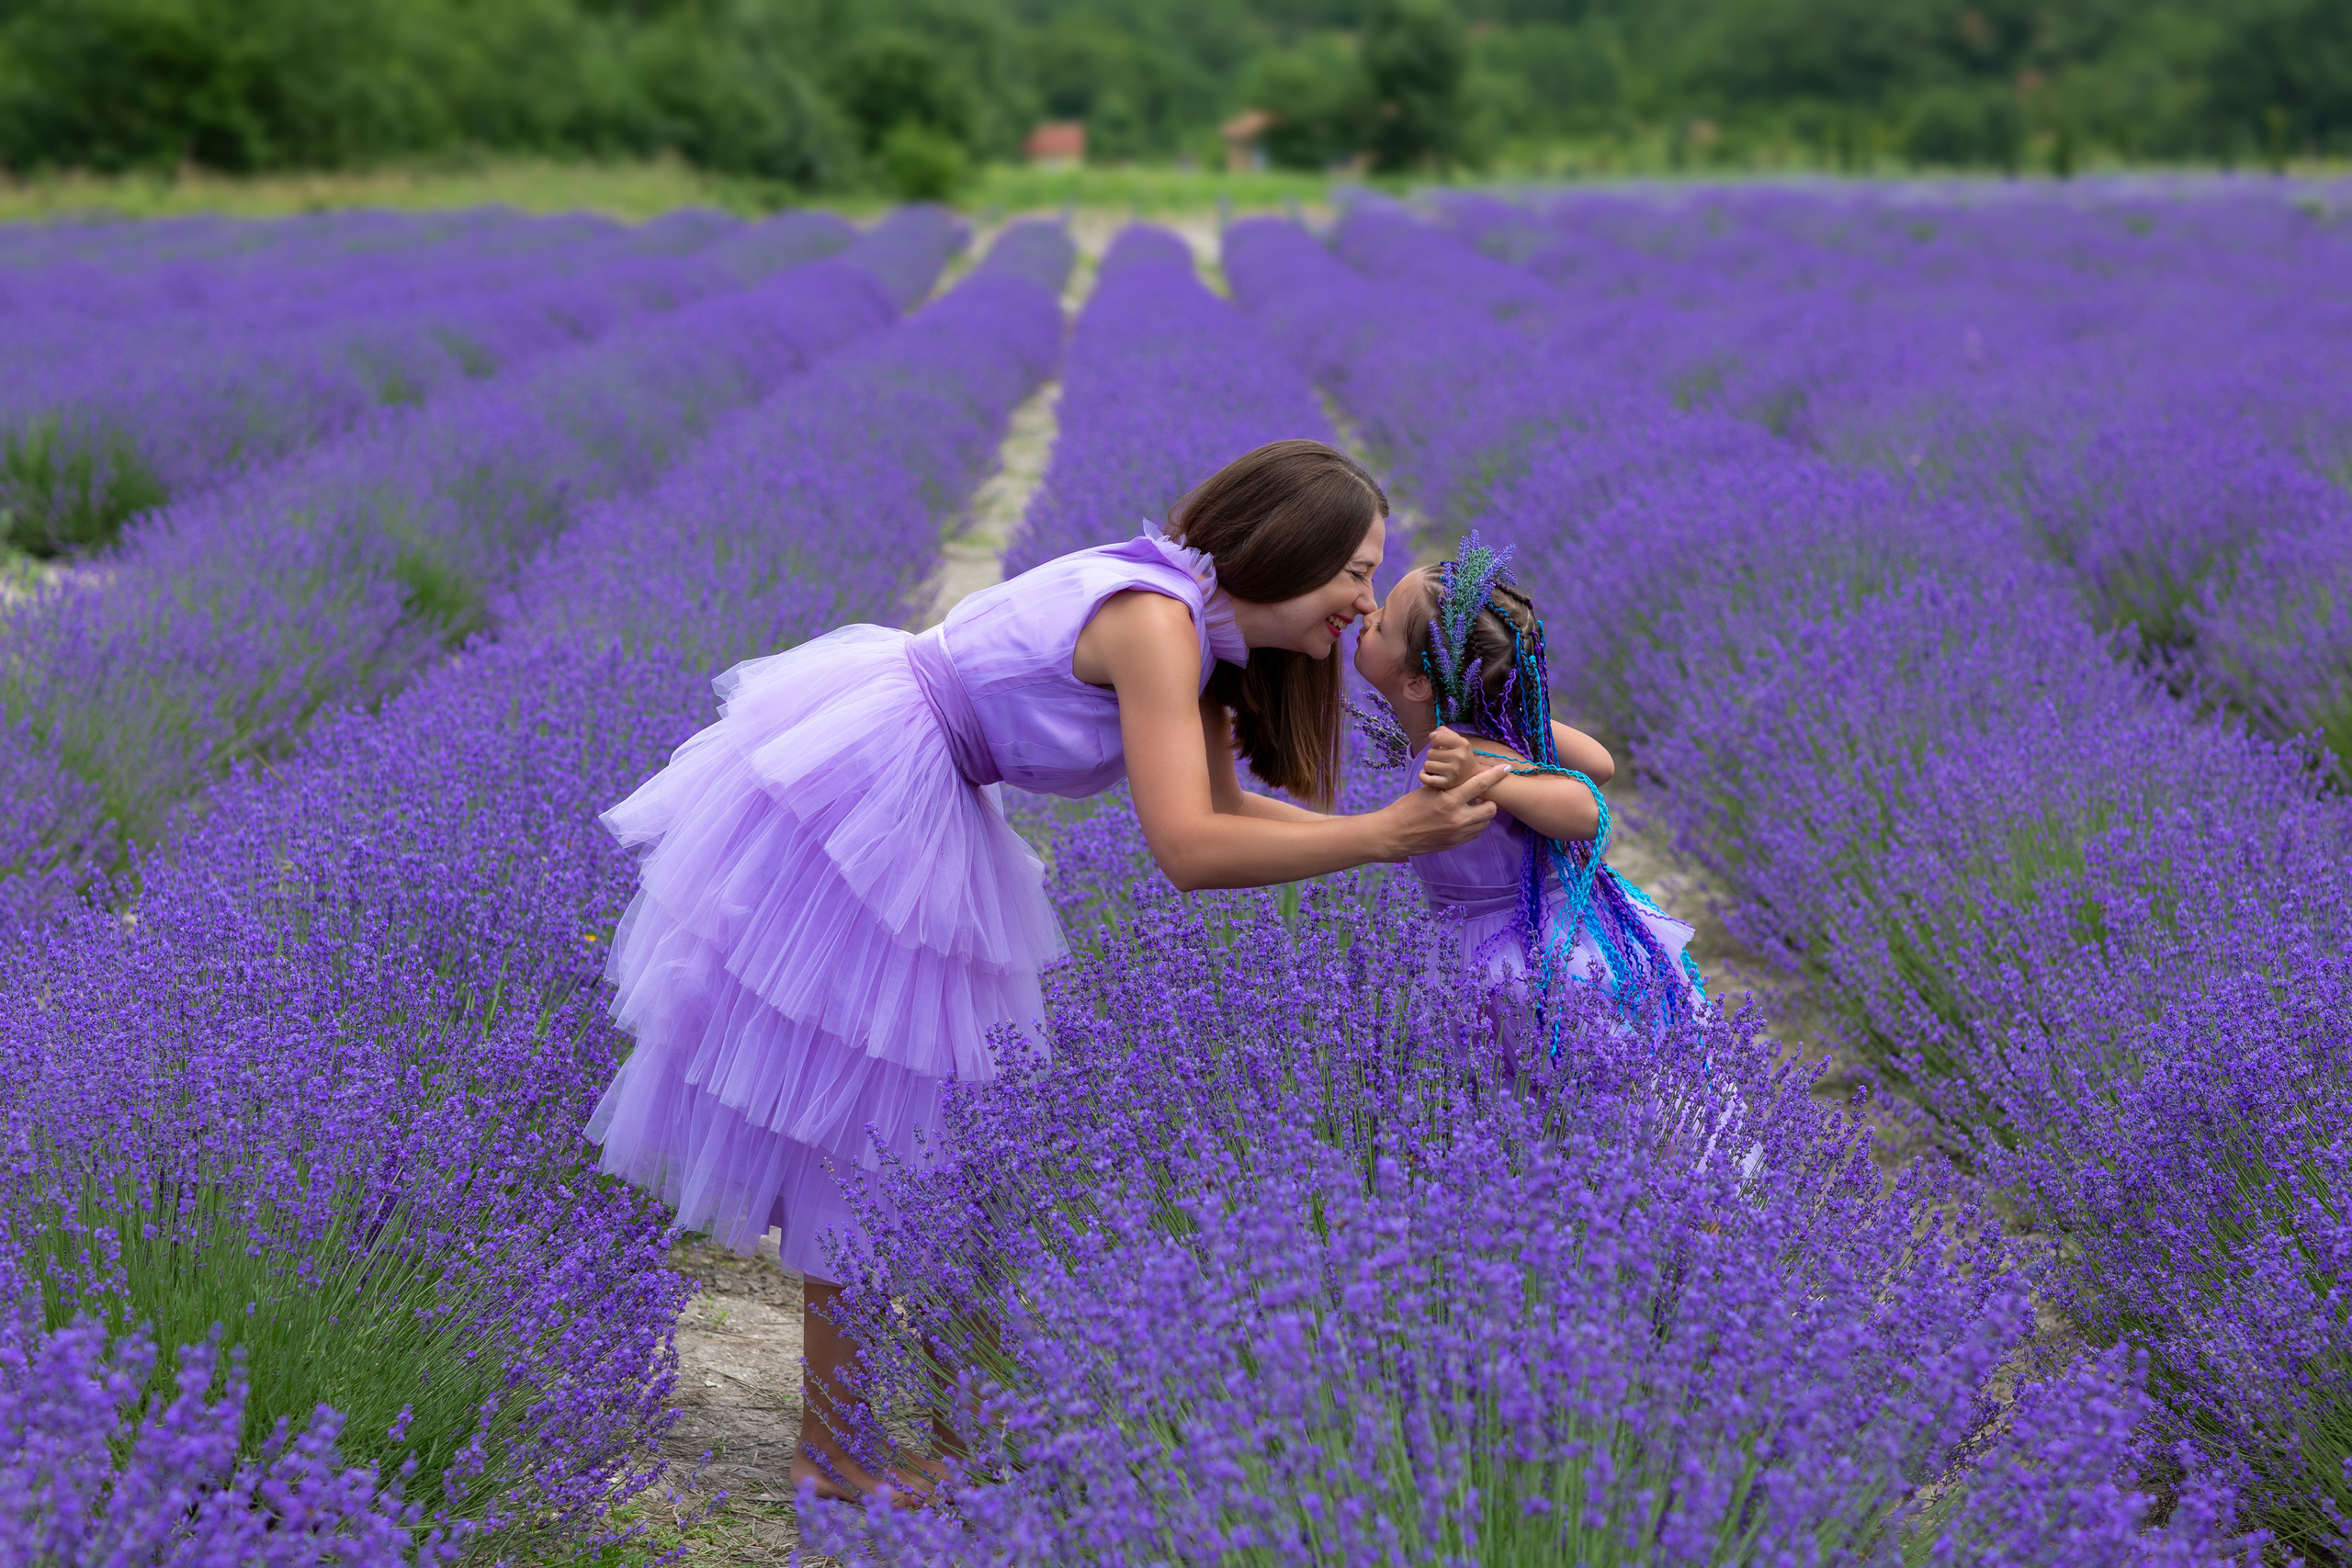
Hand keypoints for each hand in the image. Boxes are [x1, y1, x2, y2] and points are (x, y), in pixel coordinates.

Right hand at [1380, 762, 1513, 858]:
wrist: (1393, 834)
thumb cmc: (1406, 808)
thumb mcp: (1427, 789)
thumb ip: (1449, 785)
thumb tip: (1465, 778)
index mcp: (1449, 801)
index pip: (1480, 785)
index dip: (1495, 775)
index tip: (1506, 768)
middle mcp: (1457, 819)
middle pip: (1491, 809)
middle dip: (1489, 800)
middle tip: (1478, 795)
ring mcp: (1457, 834)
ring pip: (1484, 823)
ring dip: (1481, 813)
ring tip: (1468, 806)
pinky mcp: (1454, 844)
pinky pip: (1474, 833)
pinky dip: (1473, 824)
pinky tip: (1461, 818)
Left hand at [1418, 726, 1512, 791]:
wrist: (1473, 775)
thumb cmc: (1461, 755)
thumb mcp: (1457, 740)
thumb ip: (1444, 732)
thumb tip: (1431, 735)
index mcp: (1463, 744)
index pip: (1437, 738)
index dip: (1435, 742)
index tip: (1439, 746)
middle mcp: (1460, 757)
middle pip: (1430, 753)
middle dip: (1432, 755)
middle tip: (1440, 759)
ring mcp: (1454, 772)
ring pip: (1427, 765)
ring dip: (1429, 766)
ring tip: (1438, 766)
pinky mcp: (1449, 783)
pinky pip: (1427, 779)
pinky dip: (1423, 776)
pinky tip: (1427, 774)